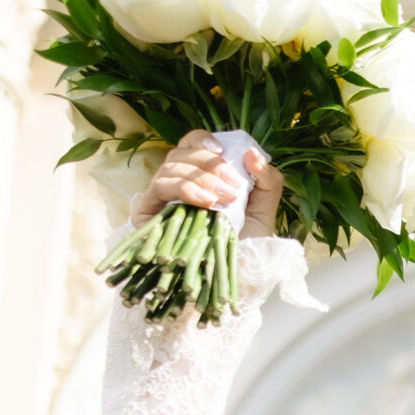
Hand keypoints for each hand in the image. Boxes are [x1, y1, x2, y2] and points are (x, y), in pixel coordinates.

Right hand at [134, 131, 282, 239]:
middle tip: (233, 187)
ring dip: (201, 179)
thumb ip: (266, 178)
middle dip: (210, 166)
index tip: (222, 152)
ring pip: (170, 167)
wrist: (235, 274)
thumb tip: (252, 152)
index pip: (190, 144)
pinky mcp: (147, 212)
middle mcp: (177, 182)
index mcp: (200, 175)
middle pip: (180, 153)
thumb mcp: (264, 207)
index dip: (202, 140)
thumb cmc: (247, 242)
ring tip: (224, 200)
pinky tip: (206, 202)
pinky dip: (185, 189)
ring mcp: (161, 197)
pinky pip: (160, 186)